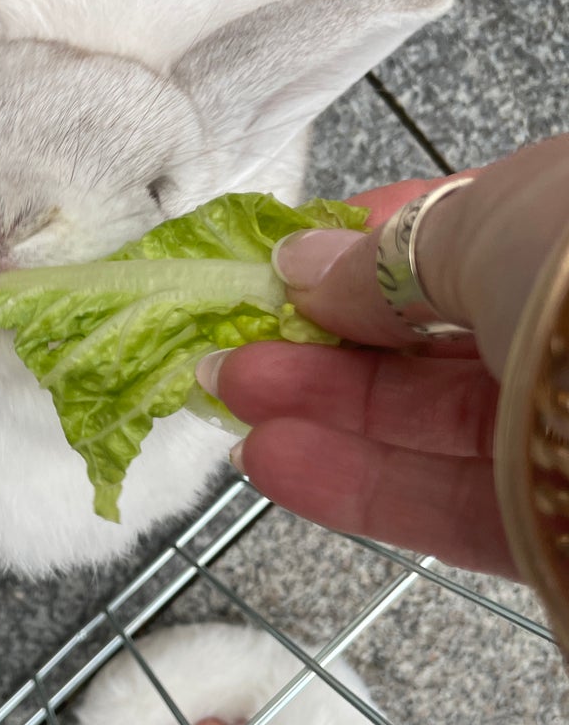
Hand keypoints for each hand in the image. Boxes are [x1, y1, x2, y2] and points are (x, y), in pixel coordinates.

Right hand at [197, 135, 568, 577]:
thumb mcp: (496, 222)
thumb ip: (390, 256)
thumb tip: (305, 268)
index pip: (468, 229)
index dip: (367, 244)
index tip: (282, 261)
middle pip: (439, 335)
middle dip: (326, 335)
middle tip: (232, 342)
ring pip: (438, 421)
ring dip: (325, 410)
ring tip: (228, 398)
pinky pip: (453, 503)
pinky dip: (361, 483)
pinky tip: (278, 462)